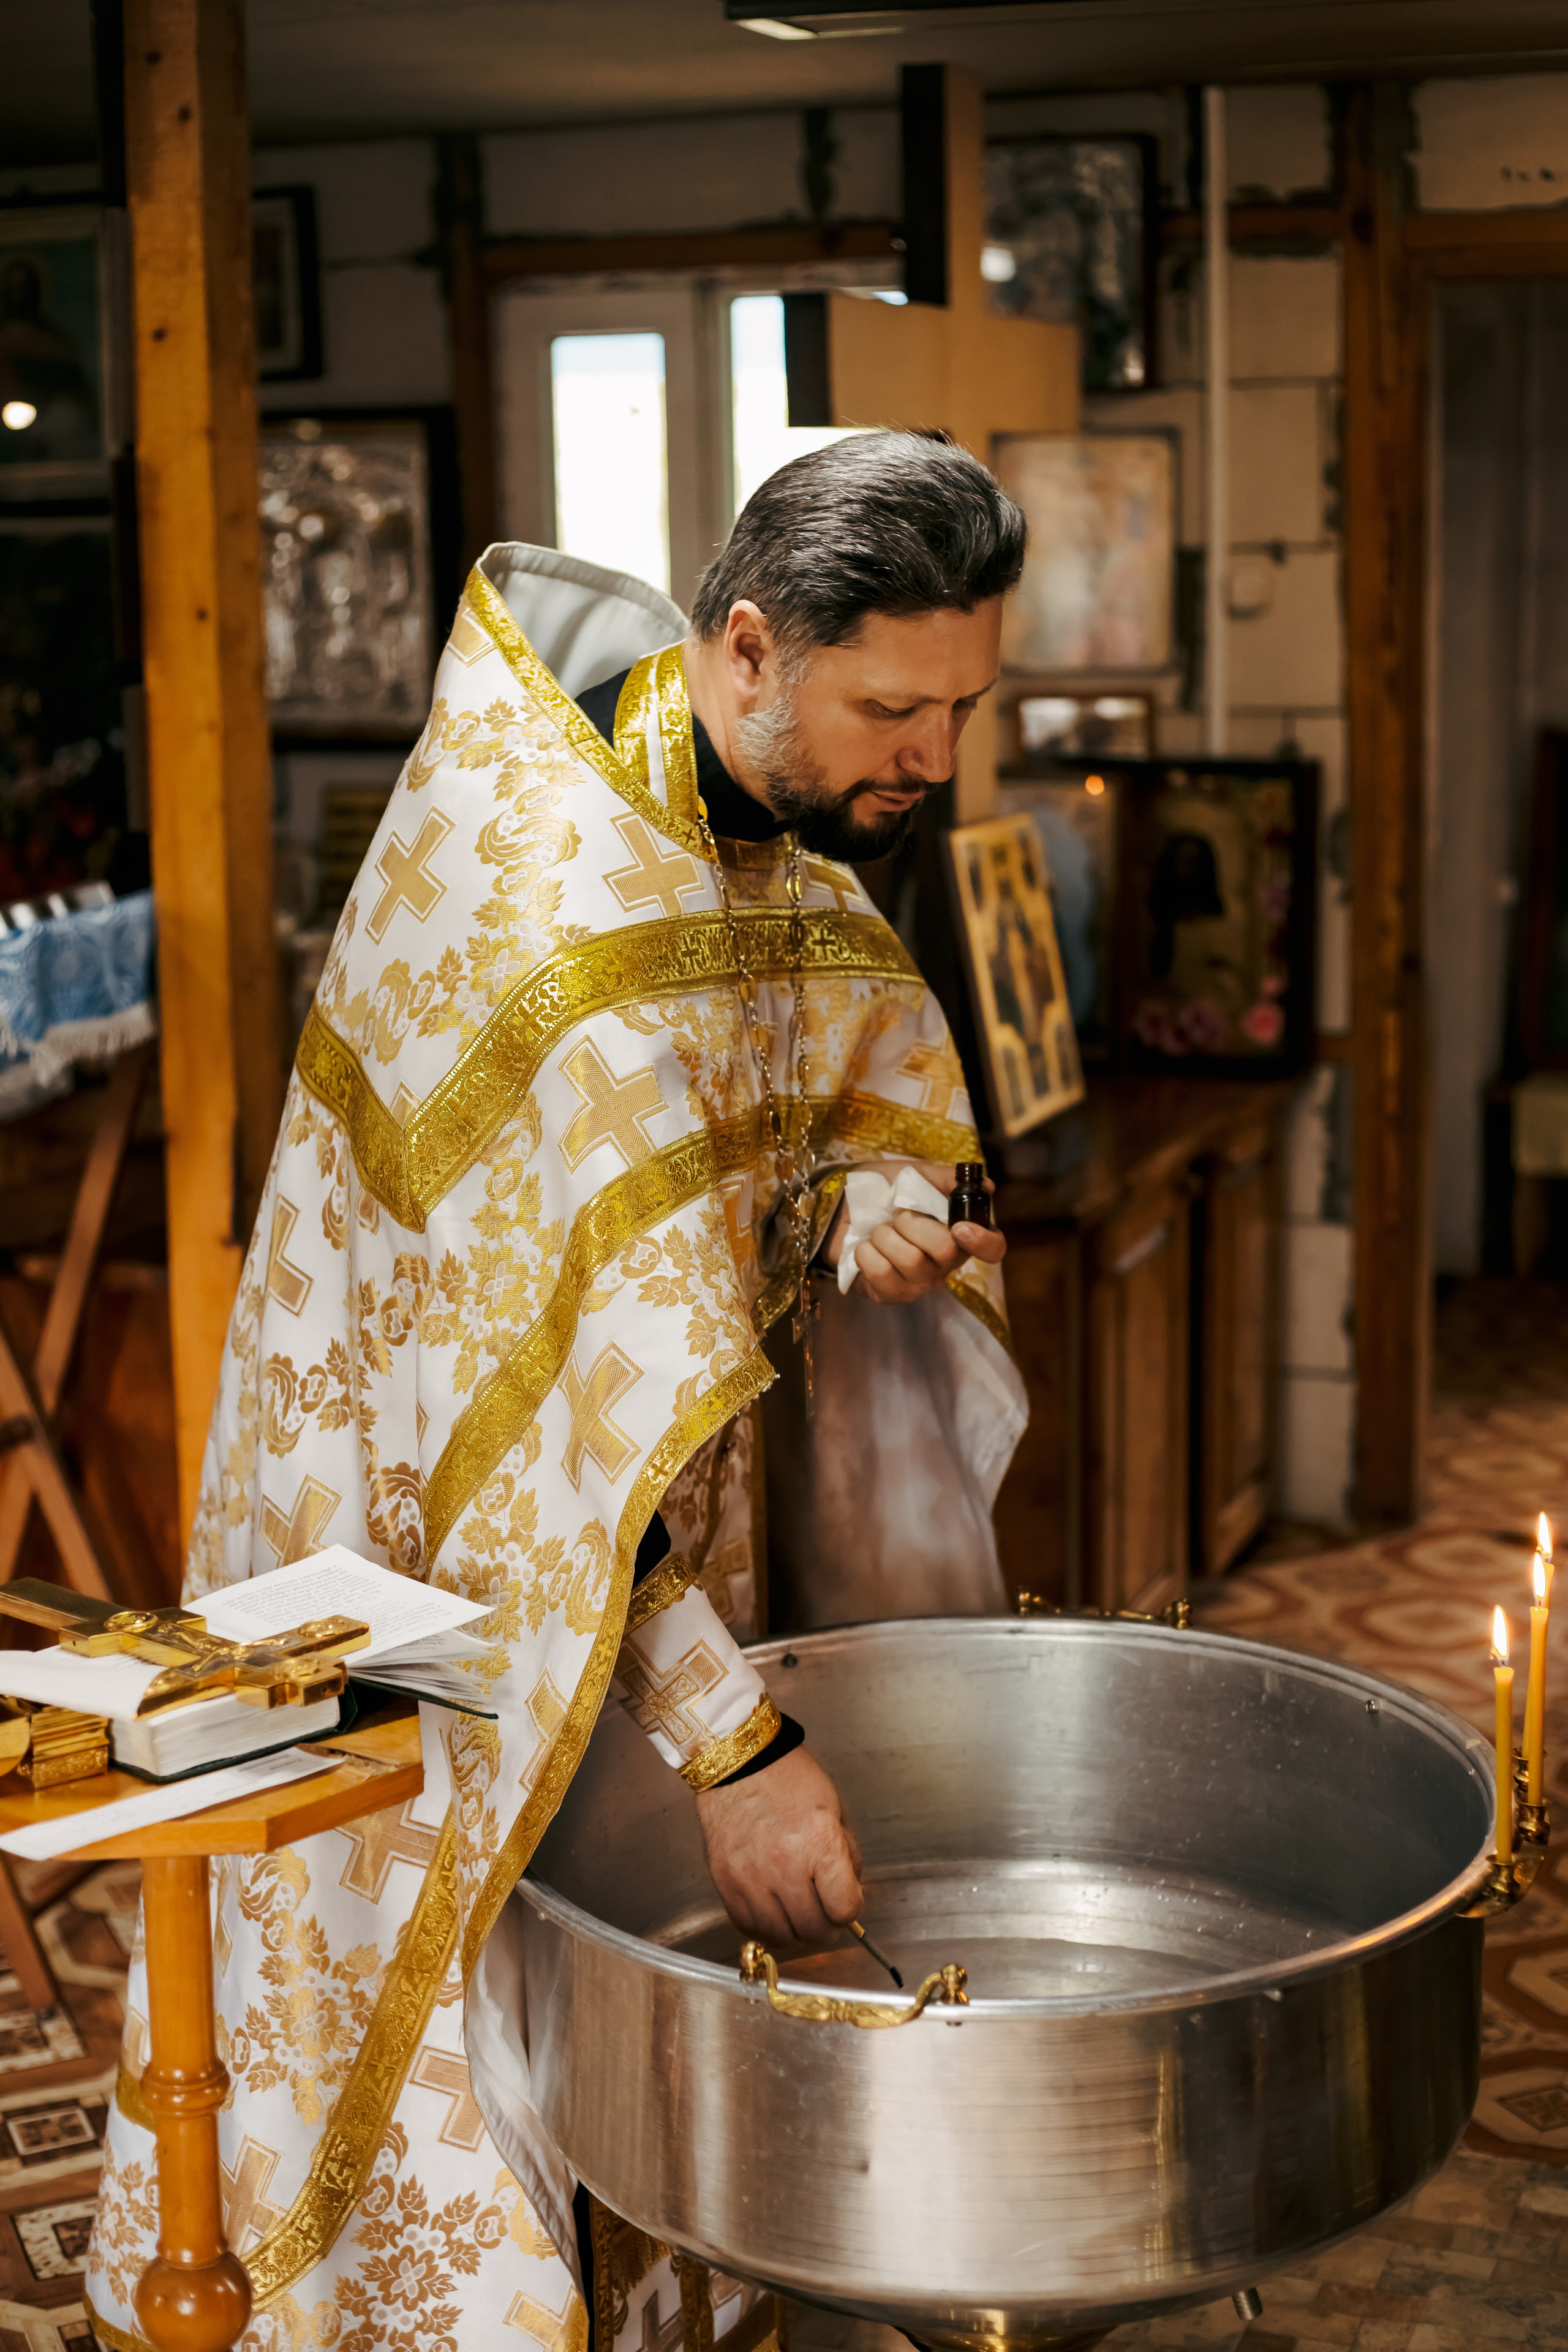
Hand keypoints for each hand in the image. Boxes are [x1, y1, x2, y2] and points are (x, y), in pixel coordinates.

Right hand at [695, 1744, 862, 1943]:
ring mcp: (752, 1877)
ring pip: (782, 1935)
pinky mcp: (726, 1883)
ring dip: (796, 1930)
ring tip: (798, 1912)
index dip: (851, 1911)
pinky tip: (773, 1910)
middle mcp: (785, 1865)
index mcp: (819, 1842)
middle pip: (815, 1929)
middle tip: (825, 1913)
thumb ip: (847, 1855)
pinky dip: (765, 1927)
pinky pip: (749, 1927)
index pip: (845, 1908)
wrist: (738, 1762)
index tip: (847, 1904)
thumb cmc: (786, 1778)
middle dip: (827, 1926)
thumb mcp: (833, 1808)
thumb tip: (850, 1892)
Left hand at [820, 1157, 1005, 1305]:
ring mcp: (919, 1283)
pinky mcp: (890, 1295)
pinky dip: (866, 1252)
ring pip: (911, 1261)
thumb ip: (948, 1178)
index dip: (983, 1241)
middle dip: (913, 1224)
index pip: (992, 1249)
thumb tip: (986, 1187)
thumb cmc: (885, 1192)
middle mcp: (945, 1264)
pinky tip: (864, 1247)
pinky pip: (882, 1274)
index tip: (959, 1227)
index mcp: (960, 1235)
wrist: (840, 1206)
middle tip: (896, 1215)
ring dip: (885, 1235)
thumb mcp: (916, 1175)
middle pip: (946, 1251)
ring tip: (877, 1230)